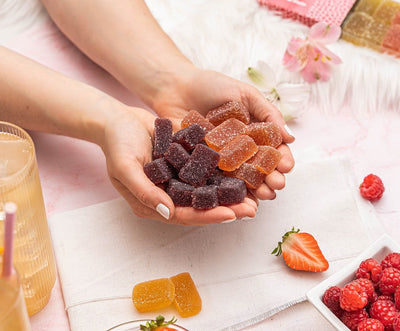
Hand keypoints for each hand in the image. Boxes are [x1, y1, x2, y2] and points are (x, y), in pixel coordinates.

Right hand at [99, 106, 257, 224]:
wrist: (118, 119)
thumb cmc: (117, 144)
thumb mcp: (125, 168)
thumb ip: (144, 191)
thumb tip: (168, 213)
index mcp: (155, 202)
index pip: (185, 215)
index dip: (208, 216)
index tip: (232, 215)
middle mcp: (171, 193)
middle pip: (202, 205)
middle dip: (228, 208)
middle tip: (253, 209)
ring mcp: (180, 177)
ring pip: (209, 188)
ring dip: (231, 191)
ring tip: (256, 192)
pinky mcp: (187, 160)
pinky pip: (208, 168)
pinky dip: (225, 170)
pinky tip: (244, 168)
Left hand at [149, 68, 295, 199]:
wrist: (175, 87)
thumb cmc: (211, 85)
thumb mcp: (245, 94)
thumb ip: (268, 113)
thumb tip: (290, 138)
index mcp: (253, 132)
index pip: (272, 149)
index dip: (281, 159)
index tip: (286, 166)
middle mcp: (240, 148)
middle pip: (260, 167)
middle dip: (272, 178)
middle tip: (277, 186)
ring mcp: (222, 159)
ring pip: (242, 178)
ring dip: (256, 189)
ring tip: (264, 196)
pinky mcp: (204, 165)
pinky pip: (219, 181)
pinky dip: (230, 192)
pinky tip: (239, 200)